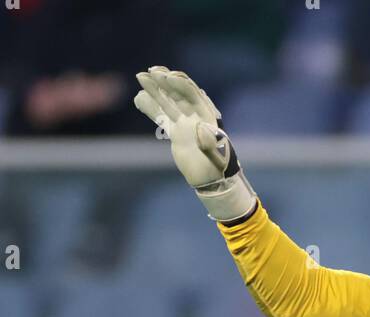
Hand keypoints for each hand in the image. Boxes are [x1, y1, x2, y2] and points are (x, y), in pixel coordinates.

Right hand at [134, 67, 255, 220]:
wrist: (211, 178)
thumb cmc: (218, 166)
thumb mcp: (216, 153)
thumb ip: (208, 141)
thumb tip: (199, 128)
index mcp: (206, 114)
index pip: (192, 93)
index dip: (180, 84)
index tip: (167, 78)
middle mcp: (194, 115)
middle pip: (177, 93)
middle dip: (164, 81)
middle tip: (150, 72)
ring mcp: (183, 122)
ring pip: (166, 101)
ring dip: (154, 90)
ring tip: (141, 78)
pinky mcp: (175, 131)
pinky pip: (161, 116)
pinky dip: (150, 107)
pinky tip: (139, 99)